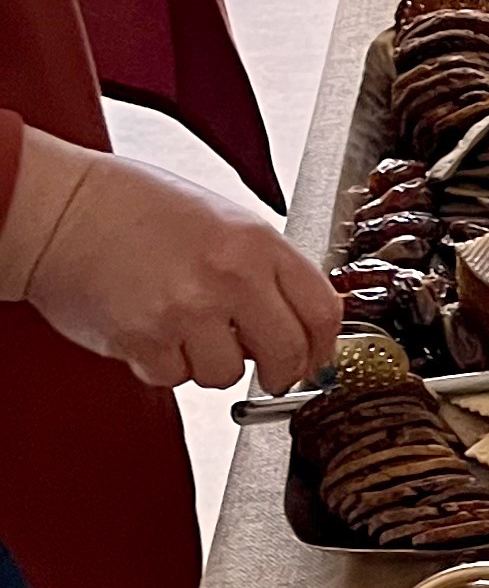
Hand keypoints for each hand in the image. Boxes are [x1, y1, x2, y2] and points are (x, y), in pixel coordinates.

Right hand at [24, 144, 341, 392]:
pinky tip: (152, 328)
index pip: (322, 311)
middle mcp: (229, 275)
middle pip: (288, 353)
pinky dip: (164, 363)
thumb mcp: (225, 221)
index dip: (323, 346)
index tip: (314, 359)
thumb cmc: (139, 208)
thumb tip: (300, 324)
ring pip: (228, 374)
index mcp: (257, 242)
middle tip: (269, 371)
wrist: (66, 209)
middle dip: (282, 372)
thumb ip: (267, 269)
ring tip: (185, 326)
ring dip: (210, 363)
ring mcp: (186, 309)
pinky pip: (174, 378)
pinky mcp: (144, 339)